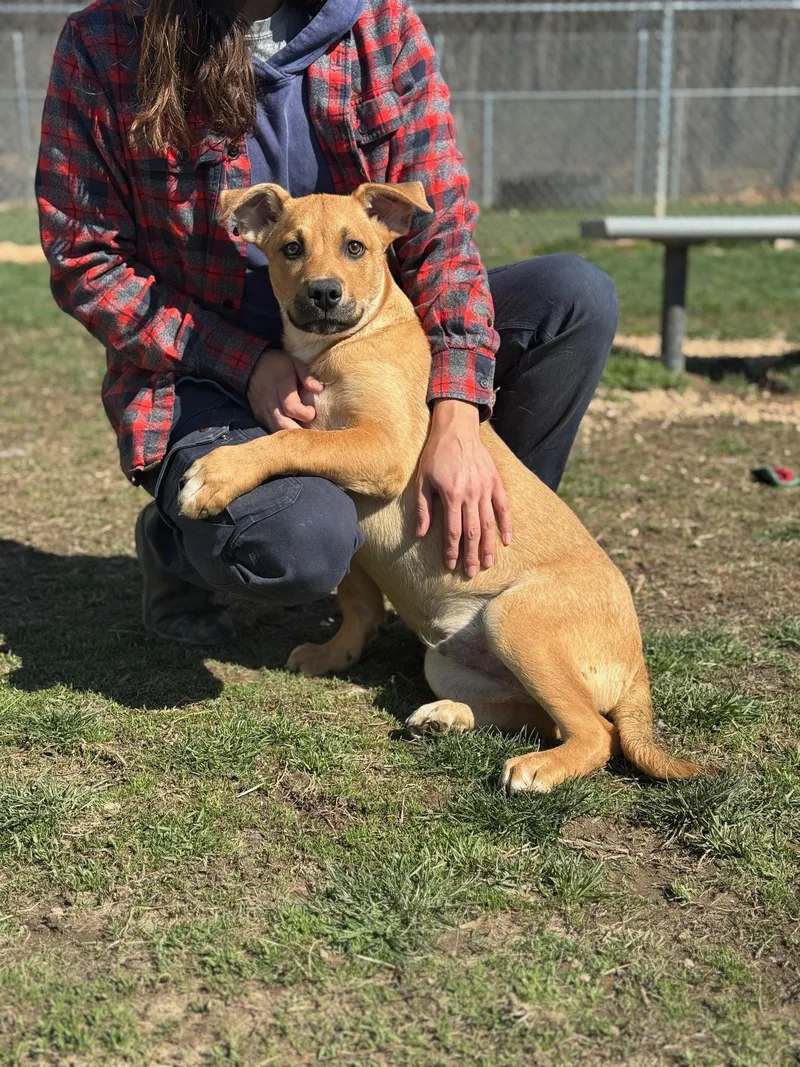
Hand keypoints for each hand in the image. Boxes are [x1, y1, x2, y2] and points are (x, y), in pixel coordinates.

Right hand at [247, 349, 323, 430]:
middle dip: (299, 431)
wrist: (251, 366)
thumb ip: (307, 376)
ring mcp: (263, 410)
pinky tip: (291, 429)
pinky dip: (282, 432)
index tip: (312, 411)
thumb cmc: (277, 364)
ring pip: (276, 430)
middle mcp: (270, 401)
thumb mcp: (294, 363)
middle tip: (310, 429)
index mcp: (280, 387)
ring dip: (290, 434)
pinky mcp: (259, 416)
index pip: (291, 408)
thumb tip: (319, 389)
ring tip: (302, 432)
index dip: (305, 414)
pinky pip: (271, 428)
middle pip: (283, 425)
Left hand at [416, 399, 511, 576]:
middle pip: (473, 532)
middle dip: (471, 555)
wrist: (456, 428)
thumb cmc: (435, 454)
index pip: (453, 531)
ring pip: (488, 523)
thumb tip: (421, 534)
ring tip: (487, 564)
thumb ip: (422, 508)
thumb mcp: (422, 480)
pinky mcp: (495, 481)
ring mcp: (485, 488)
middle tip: (470, 573)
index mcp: (451, 495)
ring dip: (488, 546)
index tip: (451, 565)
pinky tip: (506, 540)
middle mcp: (471, 494)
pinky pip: (503, 507)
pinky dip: (506, 524)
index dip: (452, 550)